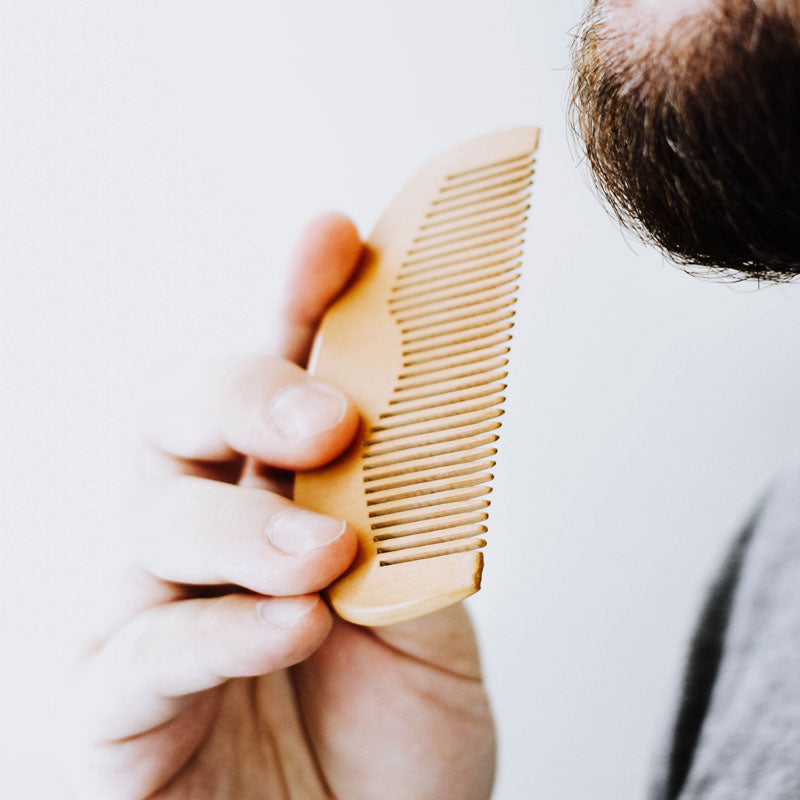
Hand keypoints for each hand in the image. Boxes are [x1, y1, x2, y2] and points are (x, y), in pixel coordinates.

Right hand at [66, 213, 495, 799]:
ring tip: (324, 551)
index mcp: (277, 498)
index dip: (296, 301)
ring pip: (151, 517)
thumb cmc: (394, 744)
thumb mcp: (425, 615)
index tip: (336, 237)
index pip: (275, 377)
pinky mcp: (113, 707)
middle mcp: (200, 535)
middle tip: (327, 416)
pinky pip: (141, 653)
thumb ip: (411, 525)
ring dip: (242, 522)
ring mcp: (146, 612)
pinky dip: (218, 630)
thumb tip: (417, 422)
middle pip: (175, 412)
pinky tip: (288, 625)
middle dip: (246, 389)